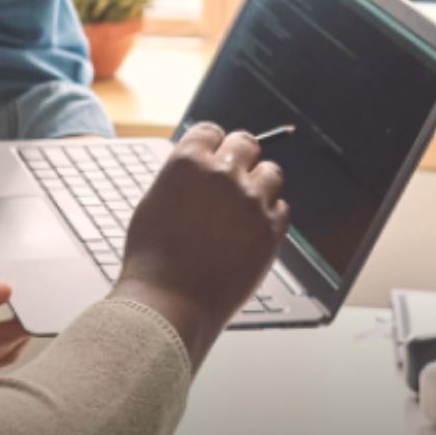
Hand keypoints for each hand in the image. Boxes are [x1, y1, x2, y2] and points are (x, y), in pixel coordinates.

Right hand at [111, 122, 288, 366]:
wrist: (170, 303)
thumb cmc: (153, 259)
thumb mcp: (153, 203)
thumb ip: (180, 178)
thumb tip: (200, 167)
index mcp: (188, 162)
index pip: (211, 131)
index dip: (212, 144)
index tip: (214, 154)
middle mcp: (223, 174)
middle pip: (247, 143)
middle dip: (240, 156)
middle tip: (234, 175)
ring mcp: (251, 201)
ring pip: (271, 172)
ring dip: (260, 184)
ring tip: (245, 205)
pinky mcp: (271, 229)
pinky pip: (282, 208)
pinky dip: (269, 215)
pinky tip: (252, 229)